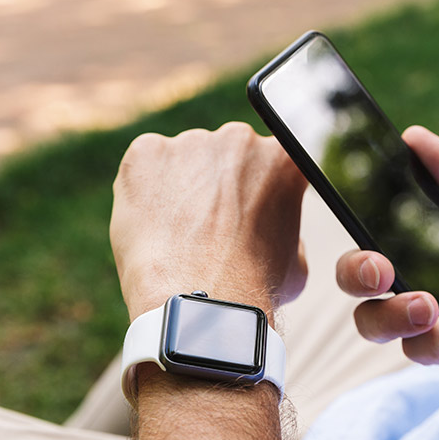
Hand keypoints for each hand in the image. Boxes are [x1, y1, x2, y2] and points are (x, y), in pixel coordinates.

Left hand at [111, 122, 307, 320]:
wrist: (201, 299)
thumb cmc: (252, 289)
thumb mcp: (295, 262)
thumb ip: (286, 230)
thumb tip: (272, 230)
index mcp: (282, 159)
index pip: (268, 163)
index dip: (253, 190)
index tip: (240, 212)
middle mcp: (240, 140)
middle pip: (225, 154)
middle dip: (216, 183)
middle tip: (206, 224)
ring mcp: (191, 142)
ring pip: (183, 159)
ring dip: (179, 187)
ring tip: (175, 235)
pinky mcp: (147, 152)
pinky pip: (143, 166)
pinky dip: (143, 190)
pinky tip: (151, 226)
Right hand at [336, 125, 438, 377]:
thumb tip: (412, 136)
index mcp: (430, 223)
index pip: (373, 215)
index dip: (352, 211)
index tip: (351, 205)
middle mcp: (422, 266)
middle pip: (358, 273)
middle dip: (355, 271)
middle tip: (381, 270)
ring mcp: (435, 309)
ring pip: (374, 320)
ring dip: (389, 315)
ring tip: (427, 306)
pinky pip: (421, 350)